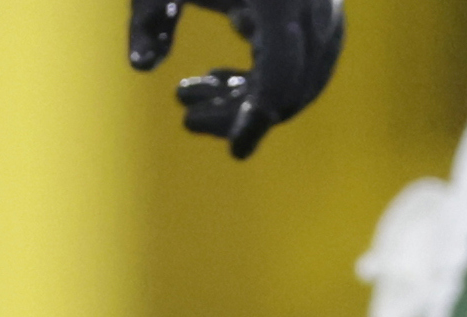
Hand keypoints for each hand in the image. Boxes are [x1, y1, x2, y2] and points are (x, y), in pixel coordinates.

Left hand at [127, 0, 344, 158]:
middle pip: (295, 83)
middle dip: (242, 112)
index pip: (281, 71)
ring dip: (250, 98)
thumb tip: (142, 64)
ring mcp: (323, 5)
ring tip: (191, 91)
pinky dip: (267, 80)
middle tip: (187, 115)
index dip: (260, 115)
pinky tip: (220, 79)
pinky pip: (307, 61)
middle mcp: (310, 1)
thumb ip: (148, 20)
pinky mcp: (321, 8)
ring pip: (305, 76)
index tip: (237, 152)